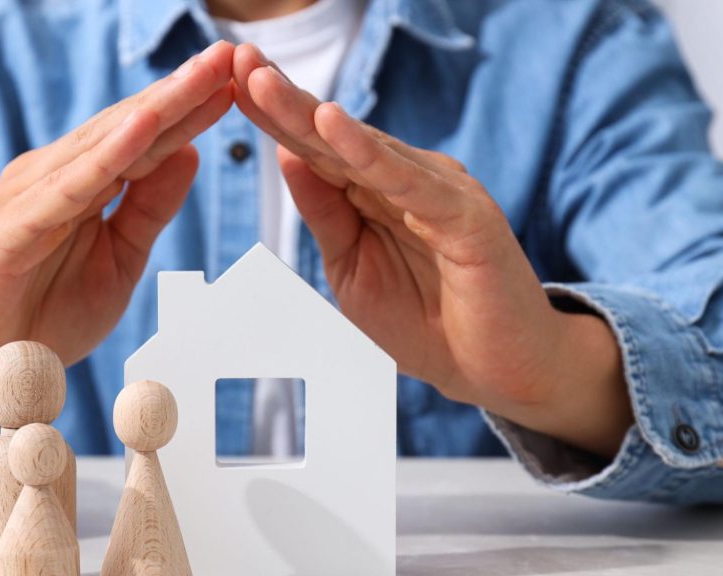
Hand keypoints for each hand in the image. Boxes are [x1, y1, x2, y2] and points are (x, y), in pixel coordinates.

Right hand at [0, 42, 235, 433]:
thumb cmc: (43, 312)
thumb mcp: (118, 262)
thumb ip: (149, 209)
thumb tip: (190, 153)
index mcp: (82, 183)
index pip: (146, 138)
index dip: (192, 109)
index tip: (239, 79)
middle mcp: (54, 175)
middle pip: (129, 126)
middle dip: (183, 91)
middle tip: (231, 53)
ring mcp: (30, 196)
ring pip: (103, 145)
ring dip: (156, 109)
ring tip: (203, 75)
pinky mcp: (12, 227)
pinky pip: (68, 189)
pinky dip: (106, 157)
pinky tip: (144, 128)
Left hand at [233, 44, 631, 455]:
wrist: (497, 370)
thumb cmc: (427, 323)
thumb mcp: (353, 267)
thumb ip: (325, 214)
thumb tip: (287, 154)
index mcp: (376, 193)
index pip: (315, 148)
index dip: (272, 116)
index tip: (225, 82)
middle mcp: (406, 181)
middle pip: (332, 136)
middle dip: (281, 98)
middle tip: (236, 58)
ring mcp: (438, 193)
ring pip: (364, 148)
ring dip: (310, 114)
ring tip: (262, 81)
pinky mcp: (465, 216)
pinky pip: (408, 181)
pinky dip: (369, 153)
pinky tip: (331, 125)